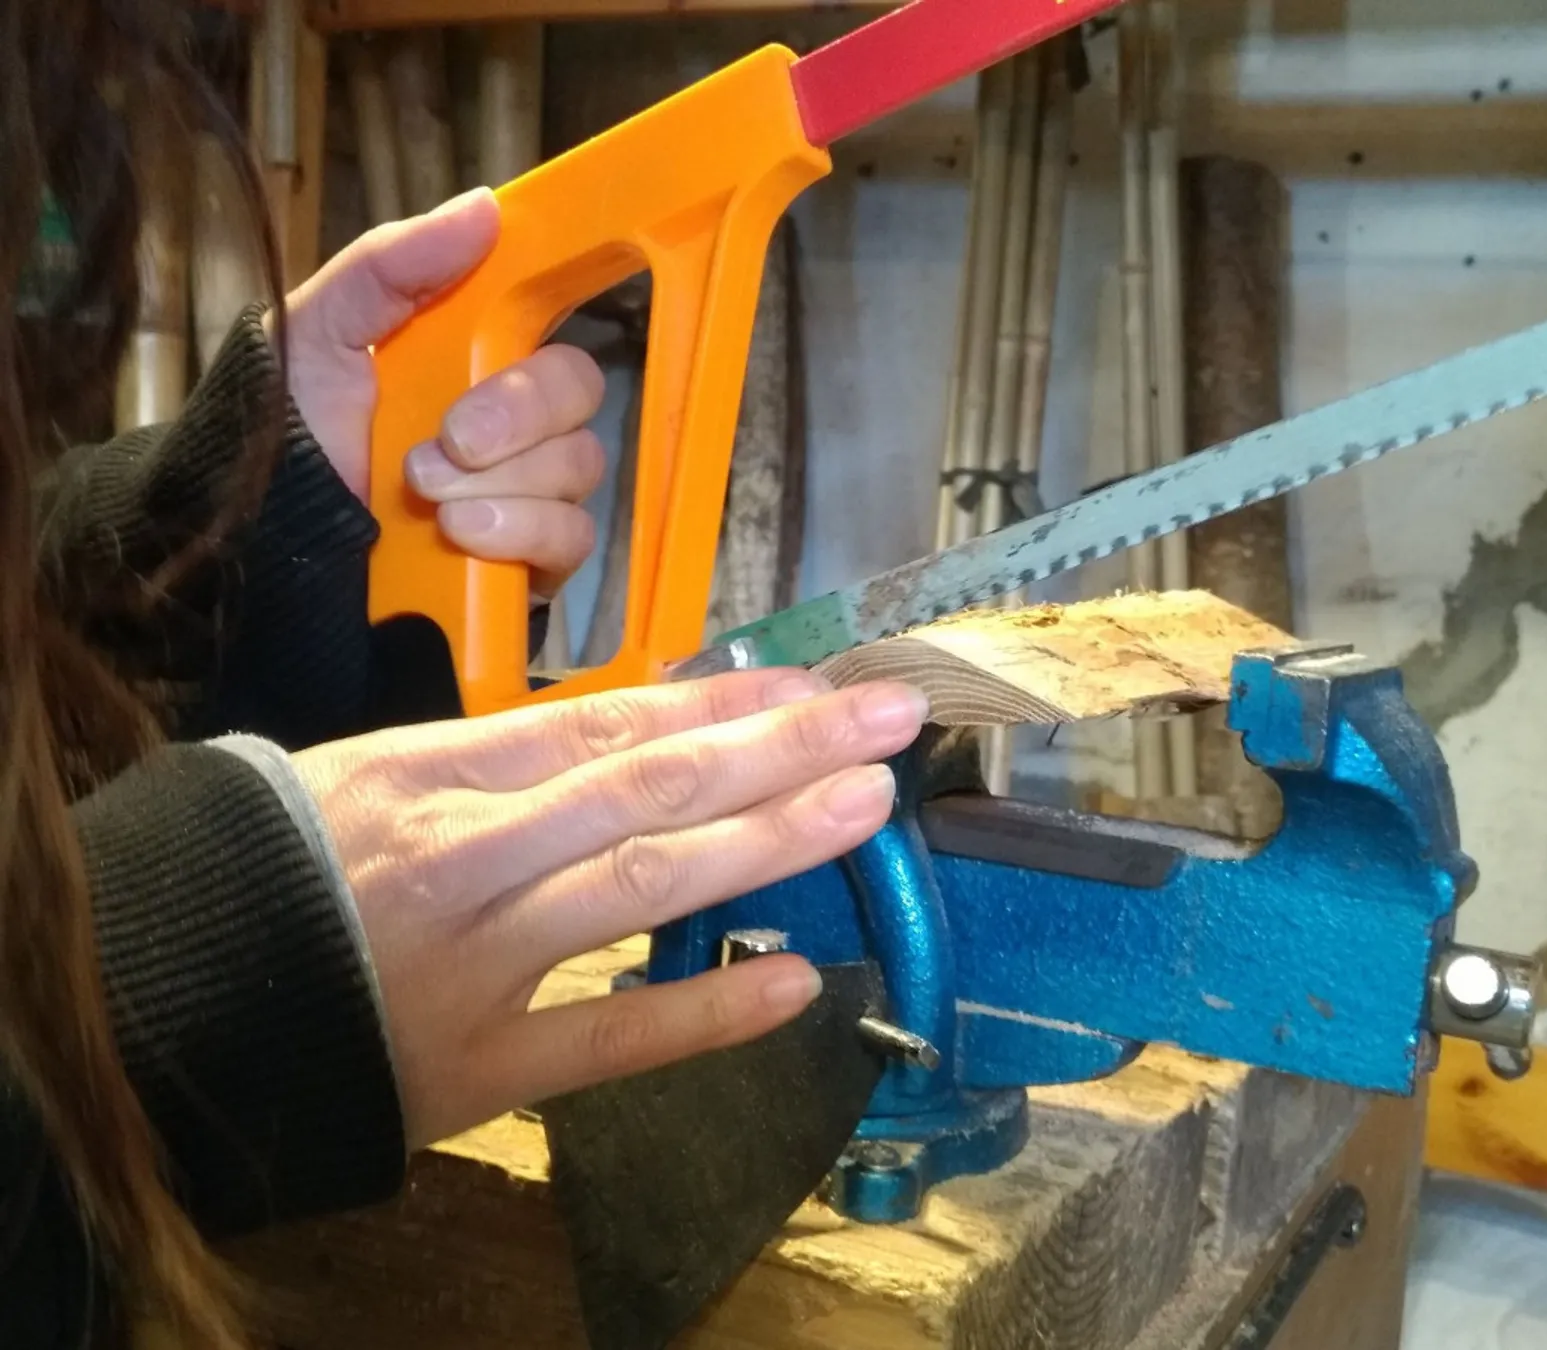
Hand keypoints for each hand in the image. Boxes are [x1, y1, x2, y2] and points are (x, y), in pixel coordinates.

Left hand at [279, 189, 604, 597]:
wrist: (258, 553)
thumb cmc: (284, 438)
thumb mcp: (317, 330)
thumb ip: (394, 264)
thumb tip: (487, 206)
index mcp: (468, 360)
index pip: (547, 319)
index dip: (563, 302)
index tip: (538, 308)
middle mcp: (511, 426)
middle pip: (579, 391)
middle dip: (518, 413)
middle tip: (447, 438)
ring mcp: (528, 497)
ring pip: (577, 466)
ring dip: (503, 481)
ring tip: (426, 499)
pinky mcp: (534, 567)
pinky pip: (571, 537)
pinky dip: (519, 532)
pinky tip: (461, 536)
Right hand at [291, 667, 928, 1148]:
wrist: (151, 1003)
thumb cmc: (264, 873)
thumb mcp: (362, 780)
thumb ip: (491, 764)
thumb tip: (629, 734)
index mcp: (431, 774)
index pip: (604, 724)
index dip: (719, 701)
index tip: (811, 682)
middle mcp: (465, 857)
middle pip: (647, 786)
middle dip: (779, 746)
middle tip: (890, 714)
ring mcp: (474, 964)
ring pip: (642, 886)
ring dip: (766, 841)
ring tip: (868, 804)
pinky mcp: (473, 1068)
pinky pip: (604, 1040)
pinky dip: (701, 1014)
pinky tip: (797, 984)